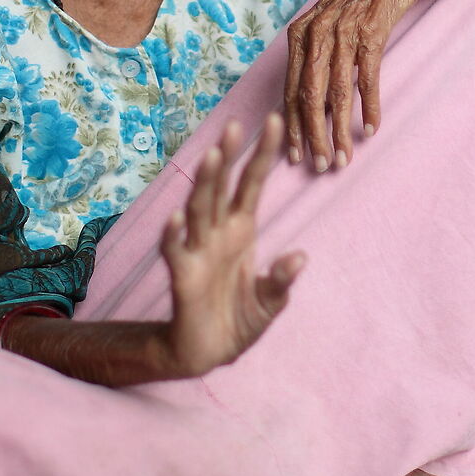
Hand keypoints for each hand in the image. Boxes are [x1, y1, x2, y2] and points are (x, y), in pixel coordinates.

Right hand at [160, 114, 305, 378]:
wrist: (208, 354)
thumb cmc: (238, 322)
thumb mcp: (270, 303)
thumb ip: (281, 281)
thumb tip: (299, 257)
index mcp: (241, 231)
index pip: (251, 184)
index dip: (261, 155)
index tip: (273, 121)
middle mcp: (217, 234)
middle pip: (222, 188)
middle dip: (227, 157)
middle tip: (234, 124)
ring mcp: (197, 252)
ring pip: (199, 209)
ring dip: (205, 184)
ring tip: (211, 156)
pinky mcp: (182, 277)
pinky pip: (175, 250)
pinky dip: (174, 234)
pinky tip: (177, 218)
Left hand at [282, 0, 433, 170]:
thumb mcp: (328, 23)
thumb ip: (316, 56)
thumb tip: (310, 102)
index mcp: (301, 34)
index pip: (291, 89)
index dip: (292, 126)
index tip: (295, 155)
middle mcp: (317, 33)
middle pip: (309, 95)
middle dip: (312, 136)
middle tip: (319, 166)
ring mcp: (344, 32)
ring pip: (336, 92)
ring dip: (339, 130)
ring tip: (344, 157)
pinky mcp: (372, 33)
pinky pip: (367, 79)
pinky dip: (369, 107)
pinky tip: (371, 129)